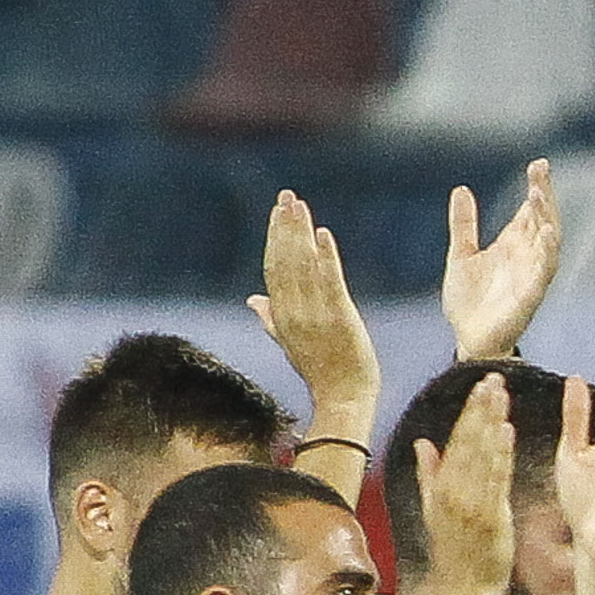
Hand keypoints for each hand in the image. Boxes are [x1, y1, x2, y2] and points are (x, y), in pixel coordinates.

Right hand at [250, 190, 382, 448]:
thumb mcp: (289, 342)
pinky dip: (325, 257)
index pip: (273, 268)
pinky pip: (329, 282)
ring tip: (300, 205)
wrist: (343, 398)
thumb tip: (251, 299)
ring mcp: (314, 315)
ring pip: (303, 266)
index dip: (275, 238)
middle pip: (285, 261)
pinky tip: (323, 234)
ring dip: (300, 233)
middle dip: (285, 226)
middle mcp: (292, 312)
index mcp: (281, 315)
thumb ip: (269, 317)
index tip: (277, 212)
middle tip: (287, 196)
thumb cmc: (321, 370)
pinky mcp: (338, 318)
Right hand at [416, 364, 519, 594]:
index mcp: (441, 488)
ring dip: (492, 421)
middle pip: (468, 441)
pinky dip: (500, 454)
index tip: (480, 386)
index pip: (456, 441)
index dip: (469, 412)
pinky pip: (495, 479)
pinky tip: (506, 430)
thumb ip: (429, 474)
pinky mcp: (489, 517)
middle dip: (481, 407)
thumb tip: (422, 443)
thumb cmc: (453, 552)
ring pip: (482, 454)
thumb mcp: (434, 510)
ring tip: (502, 394)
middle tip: (494, 377)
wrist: (463, 591)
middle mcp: (453, 492)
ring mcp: (471, 503)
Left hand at [446, 161, 562, 364]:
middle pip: (543, 220)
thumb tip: (461, 189)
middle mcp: (527, 257)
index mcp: (513, 246)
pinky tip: (548, 233)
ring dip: (547, 218)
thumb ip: (463, 225)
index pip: (530, 211)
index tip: (538, 164)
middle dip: (544, 195)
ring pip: (548, 242)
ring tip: (539, 195)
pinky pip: (544, 272)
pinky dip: (548, 252)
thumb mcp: (460, 256)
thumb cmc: (468, 302)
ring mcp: (531, 276)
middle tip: (540, 169)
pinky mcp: (530, 297)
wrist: (467, 340)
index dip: (536, 188)